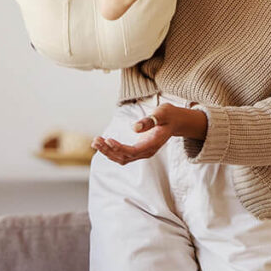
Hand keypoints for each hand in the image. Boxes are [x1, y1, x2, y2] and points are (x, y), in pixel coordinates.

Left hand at [92, 104, 207, 165]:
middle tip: (96, 140)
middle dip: (109, 150)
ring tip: (95, 142)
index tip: (108, 140)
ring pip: (122, 158)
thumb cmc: (169, 116)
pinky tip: (102, 143)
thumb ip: (150, 120)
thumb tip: (134, 127)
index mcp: (153, 144)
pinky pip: (123, 155)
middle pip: (125, 157)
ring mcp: (143, 152)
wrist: (175, 122)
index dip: (120, 148)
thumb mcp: (162, 113)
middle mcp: (147, 151)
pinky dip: (111, 150)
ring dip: (108, 152)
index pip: (134, 151)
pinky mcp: (138, 150)